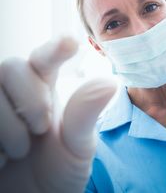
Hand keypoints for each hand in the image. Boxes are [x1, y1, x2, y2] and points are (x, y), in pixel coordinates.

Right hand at [0, 37, 116, 191]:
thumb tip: (110, 81)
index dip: (55, 48)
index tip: (71, 41)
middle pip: (12, 67)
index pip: (46, 59)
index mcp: (44, 88)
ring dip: (8, 126)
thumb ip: (85, 114)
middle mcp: (16, 90)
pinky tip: (2, 159)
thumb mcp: (77, 146)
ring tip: (20, 152)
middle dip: (30, 99)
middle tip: (42, 128)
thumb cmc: (57, 170)